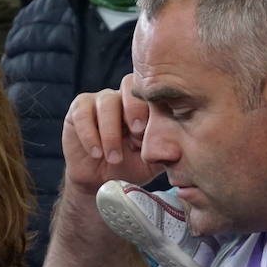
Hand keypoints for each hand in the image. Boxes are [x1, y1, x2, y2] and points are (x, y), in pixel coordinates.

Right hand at [62, 73, 161, 194]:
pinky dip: (90, 134)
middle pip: (128, 85)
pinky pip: (83, 113)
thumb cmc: (132, 166)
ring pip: (106, 101)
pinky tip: (97, 153)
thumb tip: (187, 138)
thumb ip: (168, 145)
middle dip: (134, 109)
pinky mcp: (79, 110)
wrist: (101, 181)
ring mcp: (100, 100)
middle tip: (136, 135)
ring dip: (111, 132)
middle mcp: (123, 96)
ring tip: (114, 157)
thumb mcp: (155, 157)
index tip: (151, 131)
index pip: (150, 89)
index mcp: (145, 103)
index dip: (151, 106)